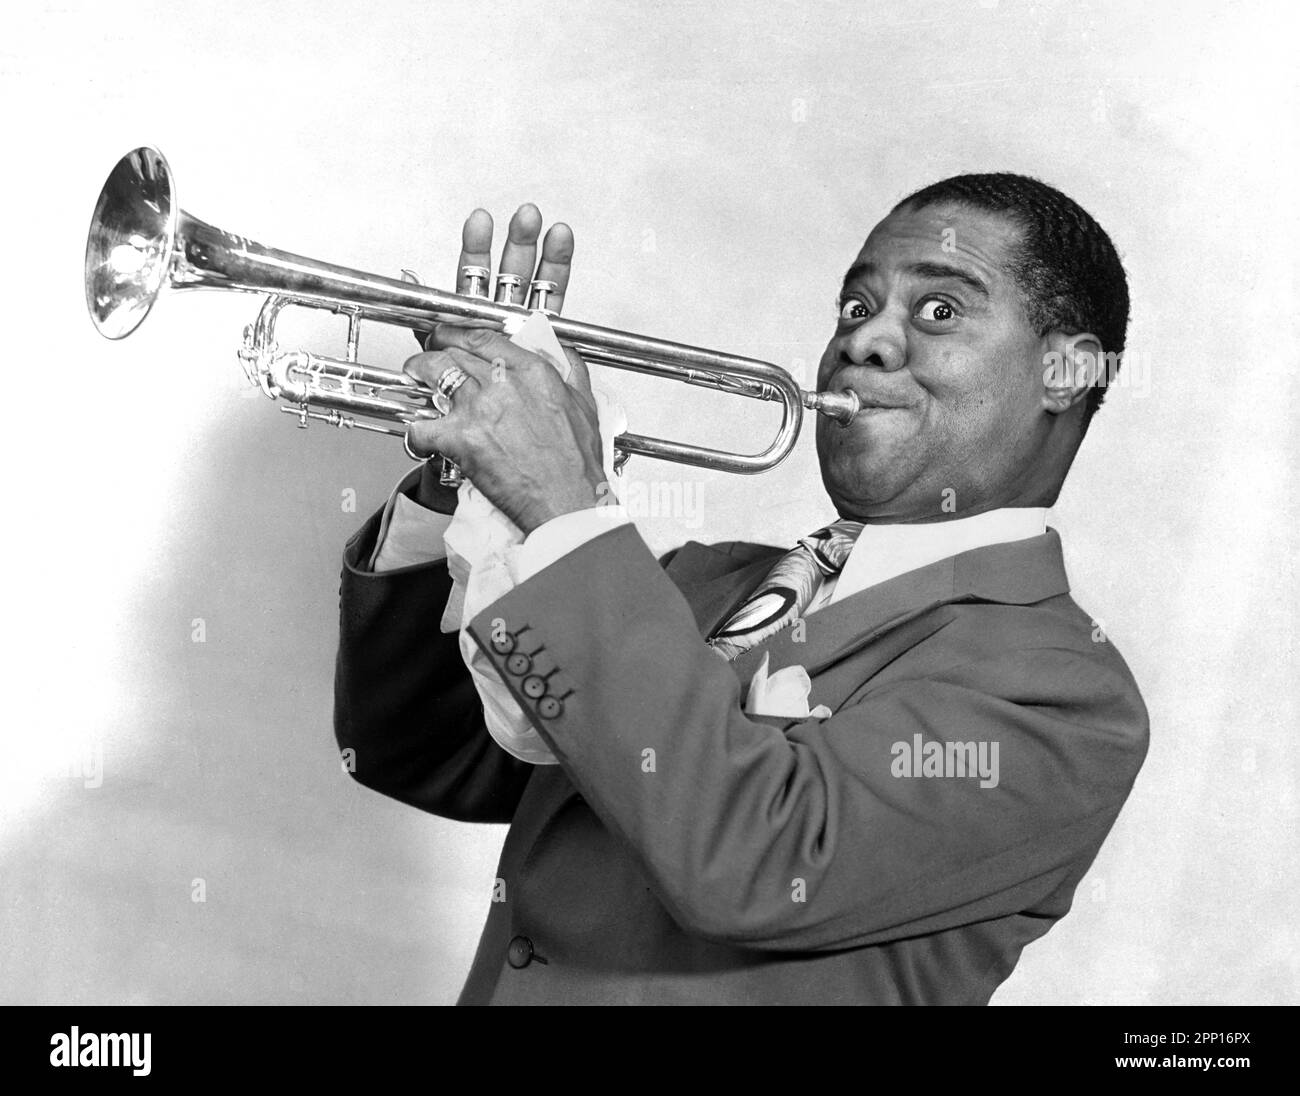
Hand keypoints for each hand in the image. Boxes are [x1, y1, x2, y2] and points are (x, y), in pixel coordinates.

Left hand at [403, 205, 606, 533]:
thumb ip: (570, 367)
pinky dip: (414, 433)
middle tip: (427, 342)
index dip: (462, 317)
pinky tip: (416, 437)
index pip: (489, 327)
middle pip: (455, 341)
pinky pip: (421, 424)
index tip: (448, 310)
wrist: (569, 506)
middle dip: (435, 339)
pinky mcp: (462, 435)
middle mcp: (508, 377)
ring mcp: (482, 403)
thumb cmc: (578, 465)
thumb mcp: (584, 403)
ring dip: (420, 376)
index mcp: (536, 365)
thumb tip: (560, 346)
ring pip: (433, 371)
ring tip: (415, 381)